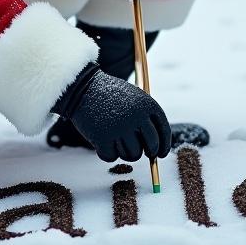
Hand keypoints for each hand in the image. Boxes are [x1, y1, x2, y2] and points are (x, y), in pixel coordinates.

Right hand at [53, 64, 171, 162]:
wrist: (82, 87)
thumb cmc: (109, 94)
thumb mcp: (133, 99)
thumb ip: (146, 119)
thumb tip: (157, 150)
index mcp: (147, 105)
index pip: (164, 132)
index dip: (163, 146)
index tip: (160, 154)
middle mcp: (137, 117)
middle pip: (151, 147)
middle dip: (147, 152)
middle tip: (137, 150)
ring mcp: (120, 129)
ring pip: (132, 155)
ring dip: (124, 151)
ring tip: (113, 136)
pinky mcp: (103, 138)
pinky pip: (112, 157)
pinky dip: (106, 152)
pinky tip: (100, 138)